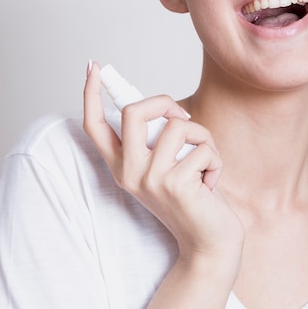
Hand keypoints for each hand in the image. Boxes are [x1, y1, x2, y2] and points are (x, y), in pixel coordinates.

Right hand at [83, 62, 243, 267]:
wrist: (209, 241)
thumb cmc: (192, 196)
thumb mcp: (166, 165)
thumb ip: (157, 139)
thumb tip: (162, 106)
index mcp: (122, 166)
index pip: (96, 126)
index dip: (91, 94)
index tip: (93, 66)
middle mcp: (129, 172)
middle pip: (134, 111)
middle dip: (165, 102)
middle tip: (183, 118)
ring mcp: (150, 179)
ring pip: (179, 126)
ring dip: (203, 138)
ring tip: (204, 163)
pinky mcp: (176, 184)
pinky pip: (204, 148)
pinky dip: (216, 160)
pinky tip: (211, 184)